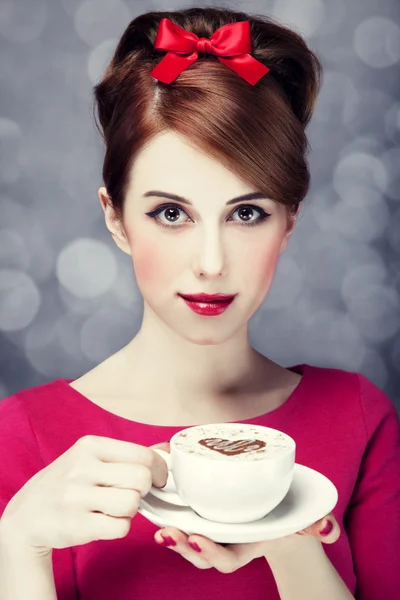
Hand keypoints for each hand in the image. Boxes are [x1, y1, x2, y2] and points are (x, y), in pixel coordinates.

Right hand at [0, 436, 168, 555]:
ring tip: (114, 507)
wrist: (28, 514)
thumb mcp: (91, 457)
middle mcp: (82, 468)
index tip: (156, 479)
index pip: (143, 455)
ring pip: (132, 504)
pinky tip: (105, 521)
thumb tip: (168, 452)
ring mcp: (76, 497)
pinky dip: (119, 527)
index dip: (158, 470)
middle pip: (141, 479)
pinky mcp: (76, 525)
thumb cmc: (71, 483)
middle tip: (131, 493)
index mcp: (90, 445)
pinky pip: (121, 528)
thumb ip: (126, 455)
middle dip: (143, 491)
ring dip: (130, 511)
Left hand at [152, 443, 339, 571]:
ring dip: (173, 534)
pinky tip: (157, 500)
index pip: (227, 560)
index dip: (212, 555)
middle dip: (184, 548)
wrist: (282, 506)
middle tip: (170, 535)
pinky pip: (184, 516)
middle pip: (200, 554)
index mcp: (247, 543)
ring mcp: (215, 528)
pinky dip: (171, 510)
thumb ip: (316, 524)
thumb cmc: (289, 513)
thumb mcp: (304, 518)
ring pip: (188, 539)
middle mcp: (227, 540)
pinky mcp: (204, 510)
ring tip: (160, 526)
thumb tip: (328, 529)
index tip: (199, 540)